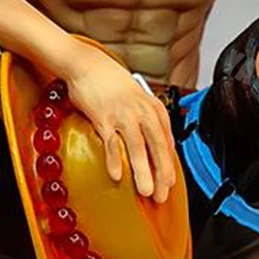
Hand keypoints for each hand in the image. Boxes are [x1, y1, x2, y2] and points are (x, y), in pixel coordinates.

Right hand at [61, 41, 176, 203]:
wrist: (88, 65)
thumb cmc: (112, 83)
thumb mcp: (138, 98)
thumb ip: (148, 120)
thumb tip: (155, 145)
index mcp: (153, 108)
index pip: (166, 141)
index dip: (170, 165)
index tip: (170, 183)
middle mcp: (142, 111)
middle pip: (157, 147)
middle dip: (162, 173)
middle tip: (162, 194)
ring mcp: (123, 114)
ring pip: (137, 147)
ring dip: (143, 171)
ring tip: (146, 191)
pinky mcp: (103, 117)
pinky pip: (112, 142)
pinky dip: (115, 159)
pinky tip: (117, 175)